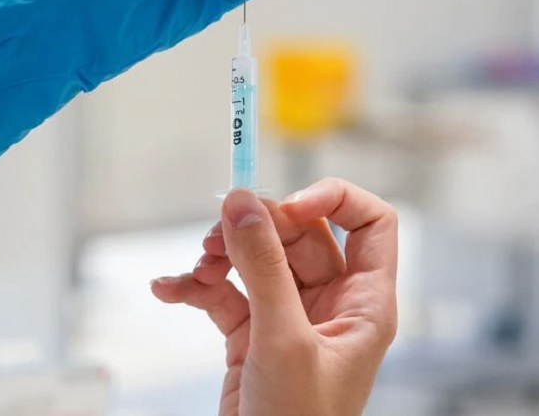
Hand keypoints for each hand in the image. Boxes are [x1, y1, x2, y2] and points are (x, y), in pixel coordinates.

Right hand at [151, 179, 398, 415]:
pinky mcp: (252, 335)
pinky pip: (225, 292)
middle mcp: (331, 304)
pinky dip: (196, 286)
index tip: (286, 204)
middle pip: (299, 234)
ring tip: (196, 265)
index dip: (333, 199)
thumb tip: (243, 203)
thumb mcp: (282, 340)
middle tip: (218, 231)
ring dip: (221, 254)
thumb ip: (262, 267)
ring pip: (258, 258)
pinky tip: (169, 289)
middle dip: (256, 227)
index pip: (369, 222)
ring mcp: (289, 317)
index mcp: (364, 302)